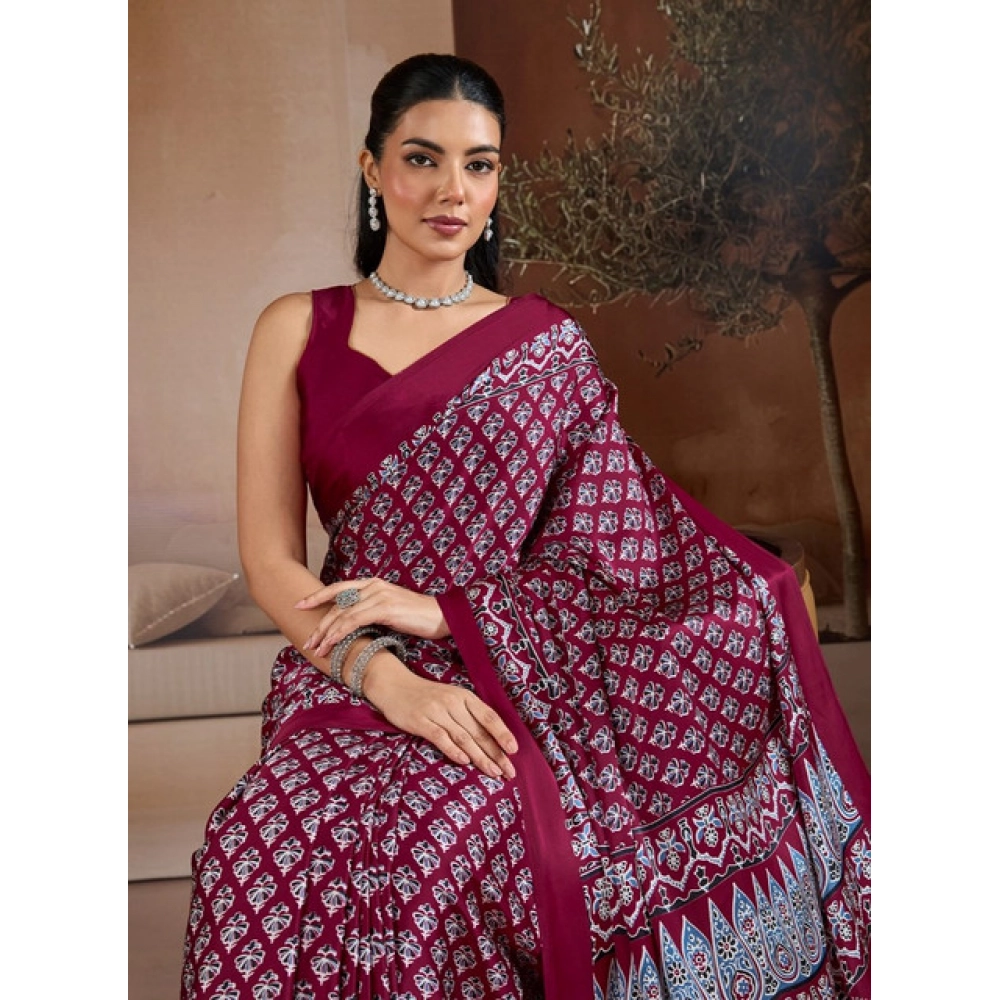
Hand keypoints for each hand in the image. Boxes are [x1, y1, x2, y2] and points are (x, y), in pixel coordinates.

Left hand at [295, 578, 449, 655]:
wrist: (442, 616)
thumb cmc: (418, 617)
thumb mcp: (390, 611)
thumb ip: (371, 611)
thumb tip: (352, 626)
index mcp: (373, 583)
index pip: (339, 588)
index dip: (318, 596)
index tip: (300, 605)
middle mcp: (373, 585)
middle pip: (337, 603)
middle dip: (320, 623)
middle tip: (308, 641)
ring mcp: (379, 595)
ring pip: (343, 613)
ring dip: (327, 633)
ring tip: (318, 649)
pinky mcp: (385, 607)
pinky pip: (355, 620)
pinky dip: (341, 632)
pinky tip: (333, 643)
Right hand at [364, 651, 517, 779]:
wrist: (395, 686)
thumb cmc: (427, 696)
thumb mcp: (452, 698)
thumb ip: (469, 714)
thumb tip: (491, 738)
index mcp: (464, 696)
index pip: (489, 716)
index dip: (502, 733)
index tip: (514, 750)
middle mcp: (453, 703)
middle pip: (479, 731)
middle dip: (496, 753)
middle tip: (509, 771)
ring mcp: (437, 712)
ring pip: (463, 737)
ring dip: (480, 757)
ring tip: (493, 772)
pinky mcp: (421, 722)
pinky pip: (440, 737)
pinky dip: (453, 750)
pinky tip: (464, 762)